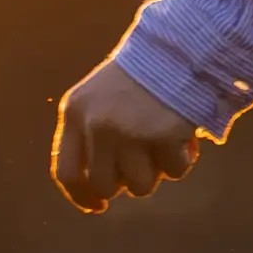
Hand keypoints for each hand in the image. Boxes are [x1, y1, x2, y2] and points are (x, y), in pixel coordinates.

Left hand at [51, 66, 201, 214]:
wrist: (180, 45)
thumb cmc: (144, 74)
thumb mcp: (102, 98)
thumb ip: (93, 136)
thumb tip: (103, 191)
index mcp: (75, 113)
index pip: (66, 172)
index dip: (81, 196)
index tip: (98, 207)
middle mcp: (95, 125)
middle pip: (104, 185)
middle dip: (126, 182)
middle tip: (145, 162)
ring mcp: (127, 132)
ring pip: (140, 186)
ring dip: (157, 171)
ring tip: (166, 142)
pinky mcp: (160, 136)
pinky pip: (174, 171)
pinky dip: (183, 159)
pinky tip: (186, 136)